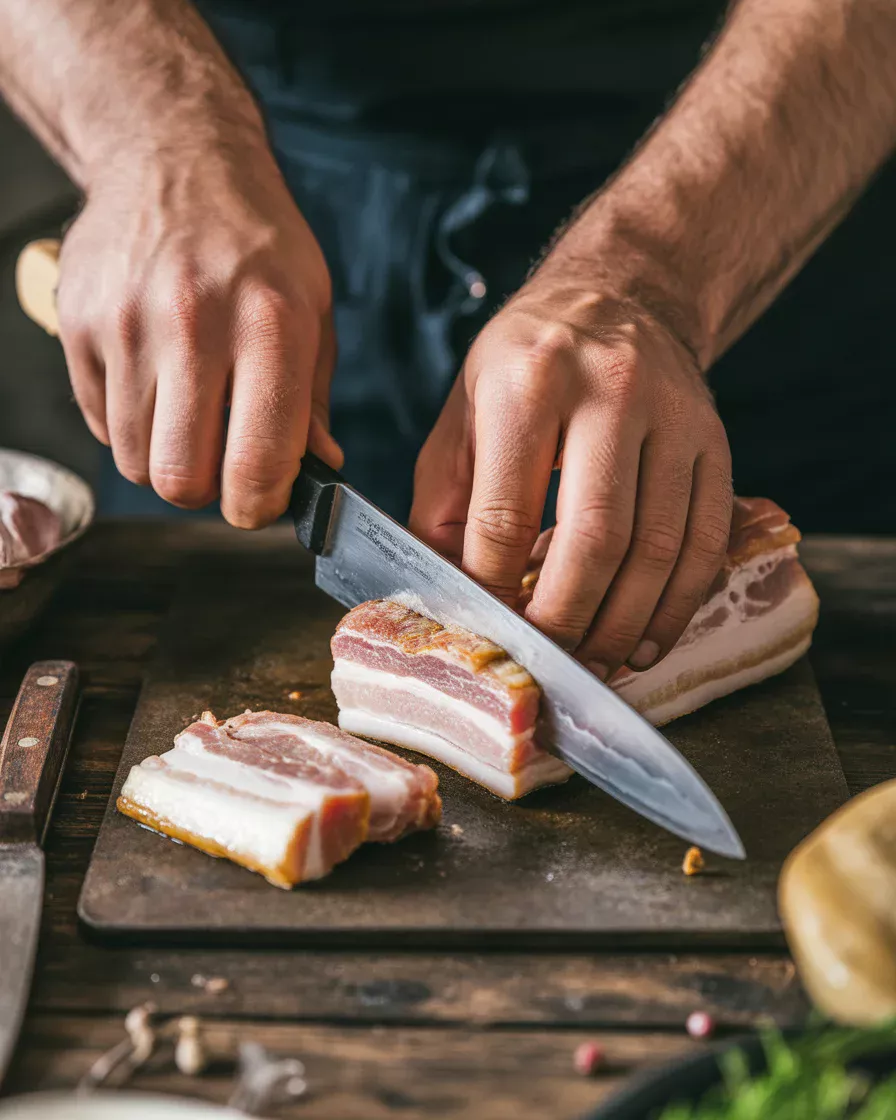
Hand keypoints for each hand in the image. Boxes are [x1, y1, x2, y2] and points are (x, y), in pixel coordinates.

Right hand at [56, 134, 339, 527]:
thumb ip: (312, 399)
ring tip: (189, 414)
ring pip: (133, 460)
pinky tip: (155, 382)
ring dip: (165, 458)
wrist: (174, 157)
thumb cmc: (256, 241)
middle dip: (206, 491)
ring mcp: (127, 323)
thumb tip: (320, 470)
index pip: (257, 460)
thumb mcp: (312, 307)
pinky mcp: (79, 323)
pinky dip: (130, 423)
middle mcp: (194, 324)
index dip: (259, 505)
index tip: (261, 502)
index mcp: (270, 324)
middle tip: (222, 466)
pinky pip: (99, 423)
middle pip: (180, 478)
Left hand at [410, 276, 732, 677]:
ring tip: (594, 663)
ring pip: (657, 548)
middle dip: (566, 617)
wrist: (620, 297)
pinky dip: (677, 604)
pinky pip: (706, 541)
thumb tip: (445, 592)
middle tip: (545, 658)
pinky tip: (646, 638)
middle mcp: (610, 391)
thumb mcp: (465, 410)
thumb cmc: (527, 363)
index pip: (506, 510)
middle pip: (594, 537)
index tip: (486, 626)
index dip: (491, 583)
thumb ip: (446, 502)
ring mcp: (673, 418)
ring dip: (623, 624)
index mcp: (530, 380)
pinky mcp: (715, 443)